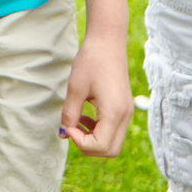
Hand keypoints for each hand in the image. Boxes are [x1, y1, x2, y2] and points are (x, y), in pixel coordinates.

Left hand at [60, 36, 131, 157]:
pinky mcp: (123, 108)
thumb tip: (64, 134)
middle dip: (88, 146)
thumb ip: (70, 114)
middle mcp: (125, 116)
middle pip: (110, 150)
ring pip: (112, 143)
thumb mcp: (75, 88)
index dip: (80, 143)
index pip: (101, 146)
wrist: (107, 41)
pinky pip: (113, 130)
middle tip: (71, 128)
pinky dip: (98, 131)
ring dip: (93, 139)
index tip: (68, 127)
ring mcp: (126, 112)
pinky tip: (85, 116)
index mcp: (114, 112)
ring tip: (76, 121)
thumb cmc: (91, 61)